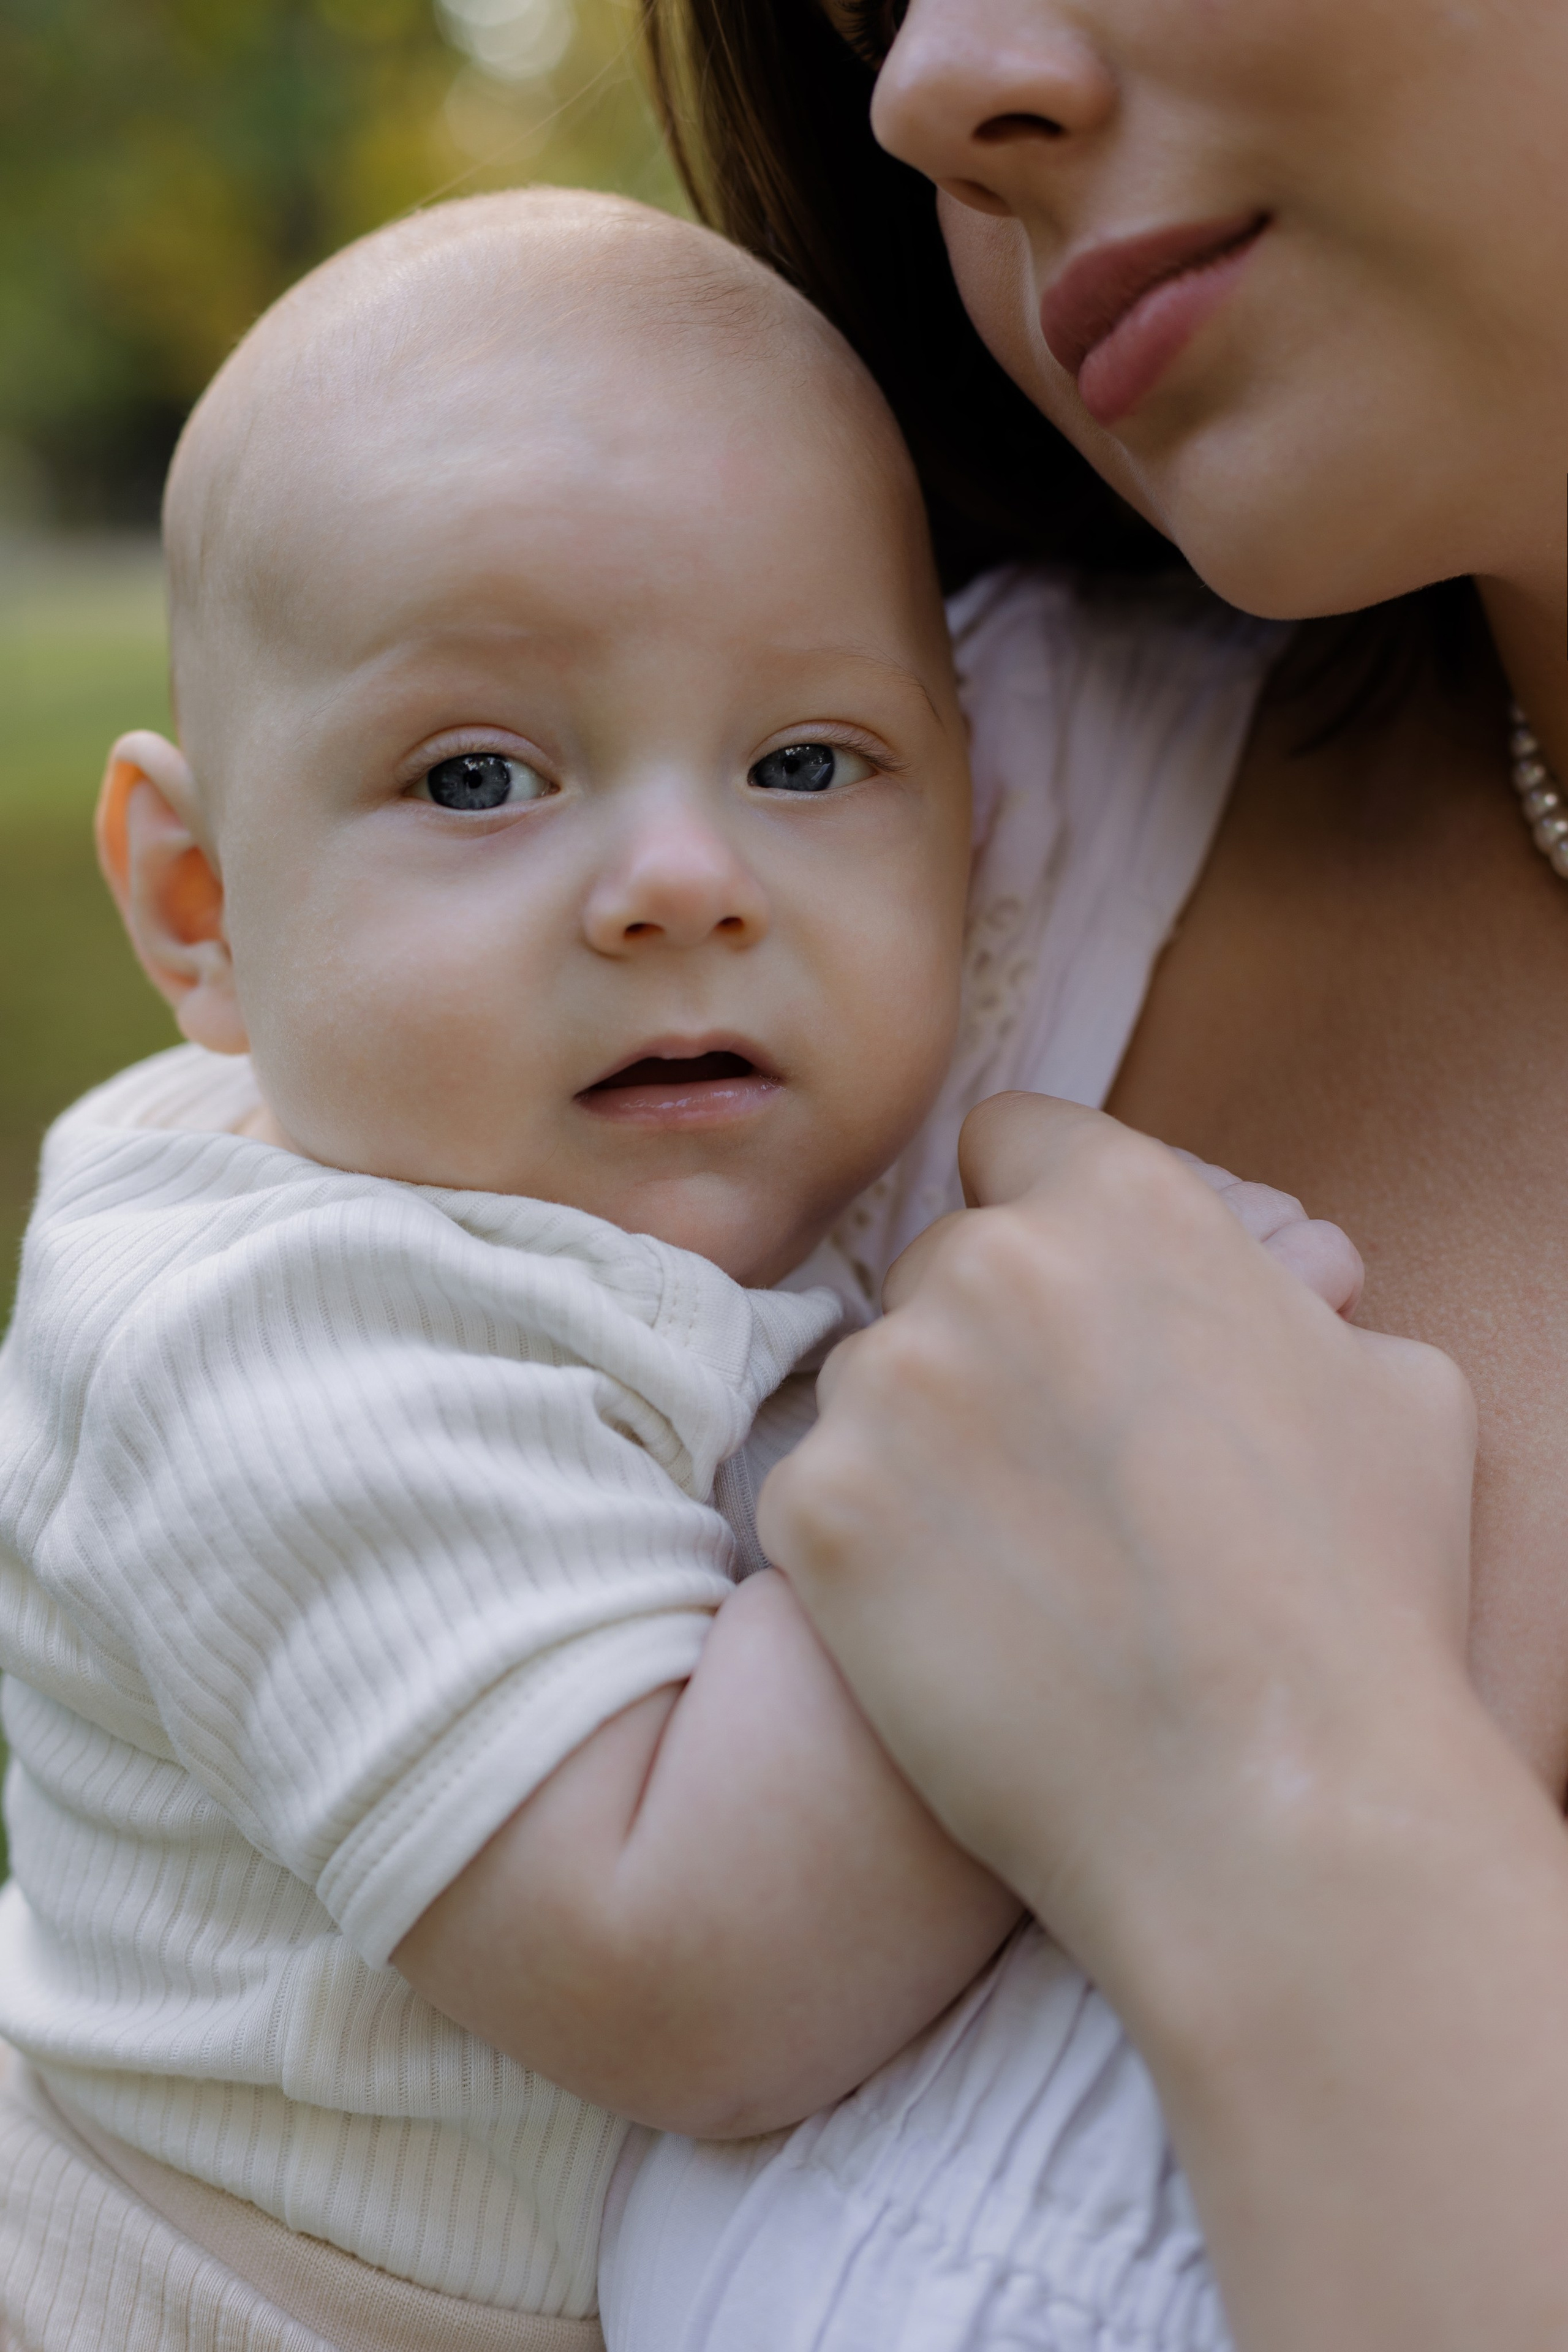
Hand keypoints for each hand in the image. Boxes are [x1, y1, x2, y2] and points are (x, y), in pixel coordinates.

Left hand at [761, 1093, 1475, 2017]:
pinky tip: (960, 1626)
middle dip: (983, 1342)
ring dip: (922, 1446)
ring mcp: (889, 1386)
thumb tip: (1274, 1286)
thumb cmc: (1358, 1605)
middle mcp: (990, 1265)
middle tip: (1053, 1470)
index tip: (1049, 1296)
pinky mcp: (818, 1508)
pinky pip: (823, 1494)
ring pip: (872, 1384)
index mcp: (1126, 1207)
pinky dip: (871, 1551)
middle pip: (938, 1268)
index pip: (1013, 1140)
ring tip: (1019, 1569)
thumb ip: (1285, 1300)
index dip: (1033, 1213)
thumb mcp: (1391, 1395)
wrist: (1270, 1804)